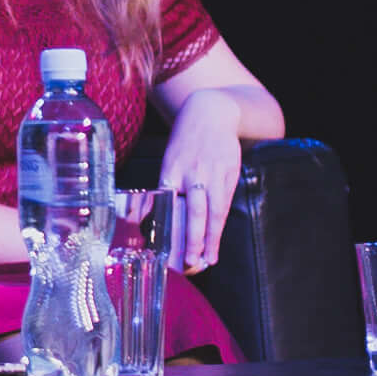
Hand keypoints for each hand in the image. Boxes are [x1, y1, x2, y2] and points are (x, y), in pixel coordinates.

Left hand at [158, 91, 247, 270]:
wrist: (212, 112)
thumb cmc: (187, 142)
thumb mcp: (169, 160)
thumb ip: (164, 187)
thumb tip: (147, 217)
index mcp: (170, 170)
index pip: (167, 204)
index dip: (165, 227)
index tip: (160, 250)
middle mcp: (191, 173)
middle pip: (192, 211)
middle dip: (190, 239)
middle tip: (188, 263)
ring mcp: (213, 174)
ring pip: (211, 211)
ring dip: (208, 238)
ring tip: (206, 260)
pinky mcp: (229, 174)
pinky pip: (224, 206)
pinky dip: (219, 227)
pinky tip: (216, 244)